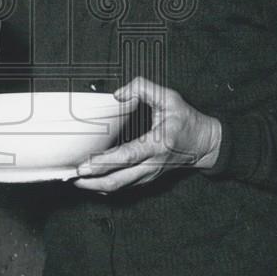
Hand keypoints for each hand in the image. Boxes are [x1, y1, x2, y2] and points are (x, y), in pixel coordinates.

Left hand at [74, 77, 221, 193]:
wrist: (205, 143)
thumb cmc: (187, 120)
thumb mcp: (170, 97)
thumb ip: (143, 89)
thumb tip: (118, 94)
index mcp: (158, 143)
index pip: (127, 156)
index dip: (104, 163)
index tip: (85, 165)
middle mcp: (153, 163)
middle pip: (119, 179)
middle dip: (92, 181)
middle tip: (71, 176)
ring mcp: (150, 173)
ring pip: (120, 187)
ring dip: (96, 186)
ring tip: (76, 179)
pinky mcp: (148, 178)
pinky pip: (125, 186)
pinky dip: (106, 185)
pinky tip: (92, 181)